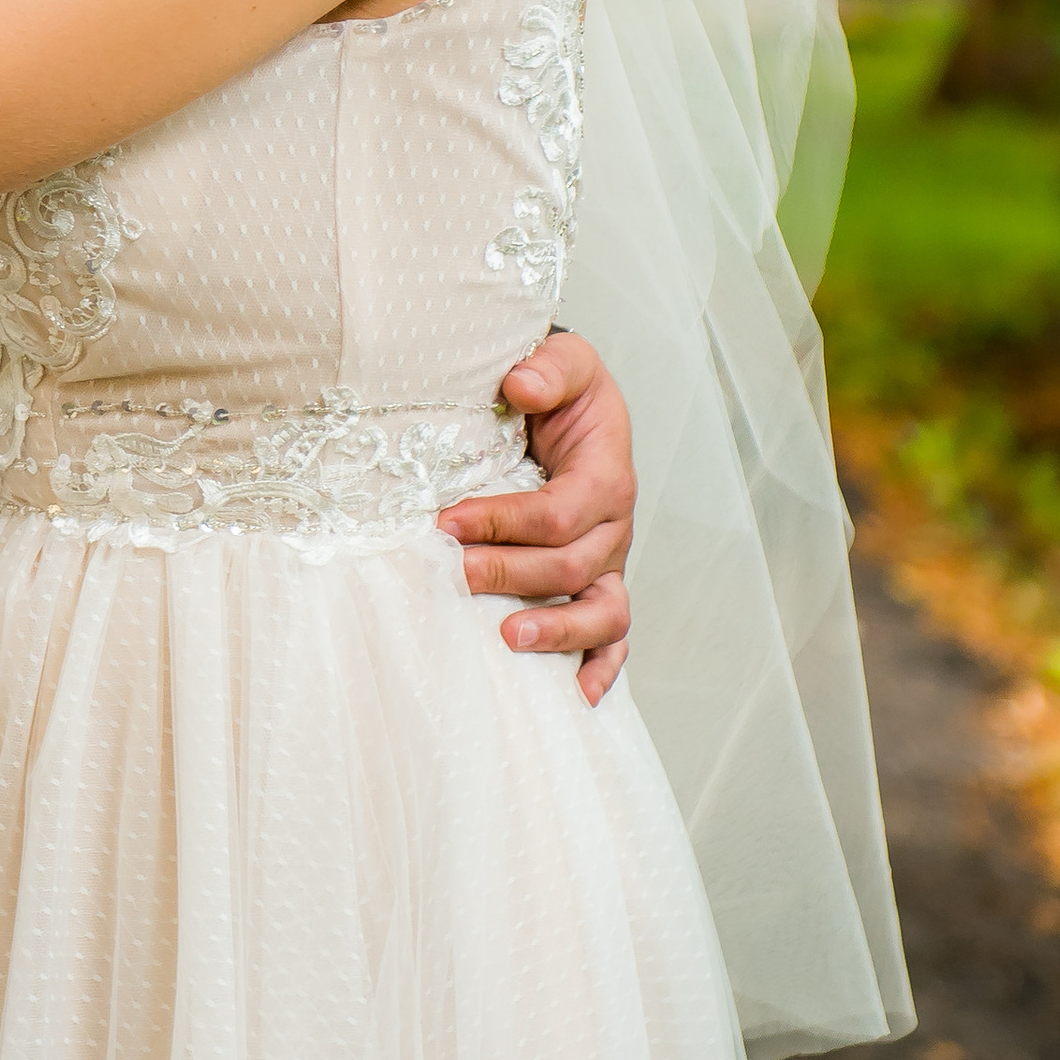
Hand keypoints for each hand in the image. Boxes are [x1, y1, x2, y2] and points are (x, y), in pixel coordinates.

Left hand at [439, 330, 634, 703]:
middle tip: (455, 573)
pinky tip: (575, 698)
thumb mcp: (564, 362)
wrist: (573, 405)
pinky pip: (614, 637)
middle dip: (510, 574)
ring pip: (603, 612)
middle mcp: (614, 526)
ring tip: (507, 641)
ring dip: (557, 632)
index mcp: (607, 475)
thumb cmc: (561, 389)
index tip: (445, 522)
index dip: (504, 521)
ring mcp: (609, 563)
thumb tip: (520, 386)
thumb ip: (548, 367)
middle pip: (570, 566)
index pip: (559, 512)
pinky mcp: (598, 585)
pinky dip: (602, 670)